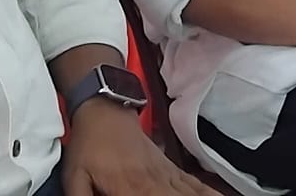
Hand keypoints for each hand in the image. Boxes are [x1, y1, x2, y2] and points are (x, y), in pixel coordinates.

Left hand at [63, 100, 220, 195]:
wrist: (105, 109)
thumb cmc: (89, 144)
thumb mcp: (75, 176)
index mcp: (130, 188)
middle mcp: (154, 182)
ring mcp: (166, 173)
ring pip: (191, 193)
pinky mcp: (170, 168)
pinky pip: (194, 184)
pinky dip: (208, 191)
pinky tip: (220, 195)